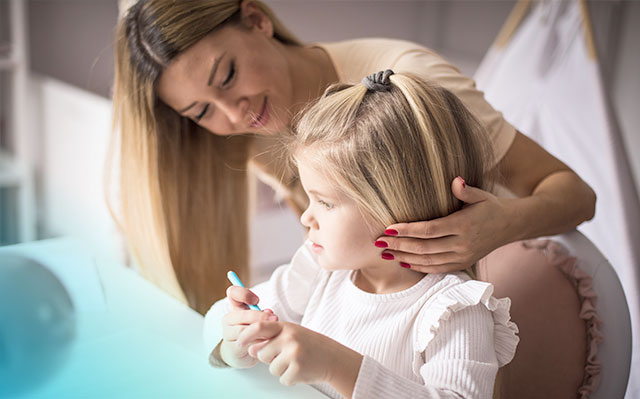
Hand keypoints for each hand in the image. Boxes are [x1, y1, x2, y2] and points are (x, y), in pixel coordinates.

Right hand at [220, 285, 277, 367]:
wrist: (242, 353)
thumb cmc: (254, 331)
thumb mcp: (259, 319)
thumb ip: (263, 314)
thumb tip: (270, 314)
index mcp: (235, 307)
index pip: (233, 293)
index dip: (244, 294)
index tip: (256, 301)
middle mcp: (229, 318)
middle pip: (243, 315)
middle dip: (260, 317)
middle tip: (275, 319)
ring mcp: (228, 333)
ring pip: (244, 330)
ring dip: (260, 331)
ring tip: (272, 333)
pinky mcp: (232, 347)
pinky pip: (247, 343)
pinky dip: (258, 343)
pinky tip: (266, 343)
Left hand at [237, 321, 361, 394]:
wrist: (333, 358)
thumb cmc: (310, 345)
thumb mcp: (292, 334)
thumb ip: (271, 339)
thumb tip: (251, 349)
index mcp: (286, 327)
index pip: (258, 327)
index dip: (245, 335)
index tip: (239, 343)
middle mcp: (289, 338)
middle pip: (262, 353)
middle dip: (269, 358)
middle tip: (287, 355)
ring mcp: (293, 354)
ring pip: (271, 368)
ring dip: (281, 369)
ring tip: (296, 362)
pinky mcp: (297, 370)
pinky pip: (282, 379)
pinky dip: (290, 378)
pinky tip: (301, 370)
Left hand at [374, 177, 511, 272]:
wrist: (511, 225)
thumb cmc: (490, 206)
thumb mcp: (481, 194)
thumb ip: (466, 190)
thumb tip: (455, 180)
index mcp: (464, 225)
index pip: (429, 230)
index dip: (407, 230)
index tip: (388, 228)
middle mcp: (463, 244)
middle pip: (424, 248)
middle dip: (399, 245)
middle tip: (378, 241)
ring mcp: (463, 257)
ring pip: (428, 261)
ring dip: (404, 257)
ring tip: (385, 253)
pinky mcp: (463, 264)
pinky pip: (437, 269)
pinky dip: (419, 267)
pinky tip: (403, 261)